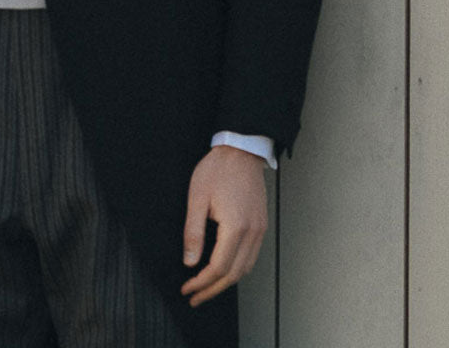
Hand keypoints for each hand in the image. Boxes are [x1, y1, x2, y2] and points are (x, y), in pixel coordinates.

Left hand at [180, 145, 267, 306]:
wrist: (240, 151)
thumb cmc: (217, 170)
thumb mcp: (196, 199)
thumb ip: (193, 232)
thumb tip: (189, 262)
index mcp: (235, 227)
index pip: (218, 267)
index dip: (201, 282)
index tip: (187, 288)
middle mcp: (252, 233)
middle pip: (234, 274)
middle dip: (212, 290)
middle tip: (194, 297)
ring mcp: (259, 230)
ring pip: (245, 268)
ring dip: (225, 283)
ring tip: (206, 288)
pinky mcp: (261, 226)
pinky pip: (251, 257)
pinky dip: (236, 269)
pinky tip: (222, 270)